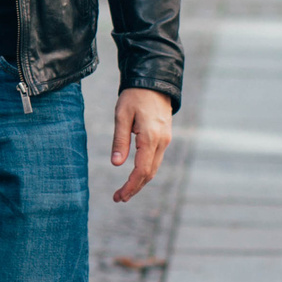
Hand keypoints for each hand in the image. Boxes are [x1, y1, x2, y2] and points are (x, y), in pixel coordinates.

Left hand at [110, 88, 172, 203]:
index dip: (131, 186)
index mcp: (151, 137)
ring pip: (154, 167)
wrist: (154, 82)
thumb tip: (116, 164)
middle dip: (134, 188)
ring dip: (140, 181)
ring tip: (124, 192)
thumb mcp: (121, 116)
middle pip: (150, 173)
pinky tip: (135, 176)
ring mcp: (165, 140)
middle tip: (118, 198)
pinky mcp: (164, 137)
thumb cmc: (134, 97)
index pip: (142, 170)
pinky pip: (156, 159)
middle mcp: (162, 141)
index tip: (119, 196)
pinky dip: (145, 171)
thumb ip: (119, 140)